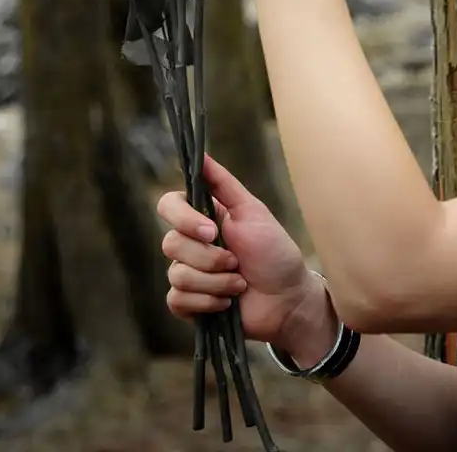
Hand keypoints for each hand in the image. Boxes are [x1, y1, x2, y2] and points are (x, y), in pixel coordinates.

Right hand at [159, 154, 323, 348]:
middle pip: (170, 244)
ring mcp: (188, 274)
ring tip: (239, 283)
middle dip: (209, 258)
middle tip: (237, 262)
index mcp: (202, 218)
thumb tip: (201, 154)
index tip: (212, 231)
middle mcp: (190, 244)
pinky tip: (227, 303)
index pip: (168, 206)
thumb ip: (223, 184)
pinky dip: (207, 302)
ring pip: (177, 275)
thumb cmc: (274, 252)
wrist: (288, 298)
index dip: (183, 219)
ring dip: (215, 282)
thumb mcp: (253, 212)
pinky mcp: (189, 303)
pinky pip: (177, 300)